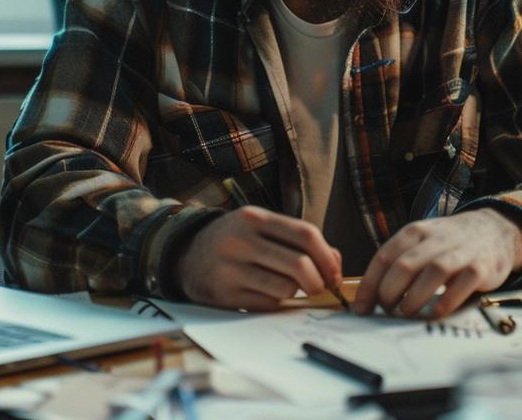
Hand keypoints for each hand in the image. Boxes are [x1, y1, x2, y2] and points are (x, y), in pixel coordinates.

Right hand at [176, 206, 342, 310]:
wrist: (186, 257)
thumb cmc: (236, 242)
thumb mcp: (262, 228)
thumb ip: (298, 240)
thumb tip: (335, 264)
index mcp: (254, 218)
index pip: (306, 234)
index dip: (327, 257)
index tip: (334, 272)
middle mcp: (241, 240)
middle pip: (299, 264)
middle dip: (318, 281)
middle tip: (318, 287)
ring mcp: (230, 268)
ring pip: (286, 288)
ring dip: (295, 293)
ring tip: (287, 287)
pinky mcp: (224, 295)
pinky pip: (267, 304)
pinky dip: (275, 303)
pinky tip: (267, 294)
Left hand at [352, 209, 521, 318]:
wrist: (495, 230)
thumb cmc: (450, 243)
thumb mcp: (422, 242)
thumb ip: (400, 262)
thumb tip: (372, 296)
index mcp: (415, 233)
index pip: (384, 257)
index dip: (369, 285)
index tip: (361, 308)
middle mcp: (436, 239)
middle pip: (405, 265)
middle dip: (389, 292)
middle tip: (385, 310)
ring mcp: (460, 252)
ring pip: (432, 272)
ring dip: (414, 297)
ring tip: (405, 313)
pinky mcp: (480, 268)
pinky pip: (461, 285)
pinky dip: (446, 302)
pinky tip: (435, 314)